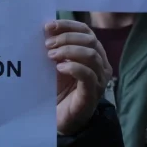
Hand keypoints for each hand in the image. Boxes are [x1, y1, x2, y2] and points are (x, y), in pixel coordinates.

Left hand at [44, 20, 112, 135]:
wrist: (60, 121)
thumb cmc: (59, 91)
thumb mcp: (56, 65)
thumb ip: (55, 48)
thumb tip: (45, 29)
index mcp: (94, 53)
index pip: (86, 31)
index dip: (68, 25)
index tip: (49, 26)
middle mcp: (101, 64)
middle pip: (90, 40)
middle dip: (67, 38)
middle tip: (47, 44)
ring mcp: (100, 79)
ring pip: (91, 55)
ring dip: (68, 51)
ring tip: (50, 56)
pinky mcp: (92, 93)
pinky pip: (88, 75)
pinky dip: (73, 67)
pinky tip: (59, 69)